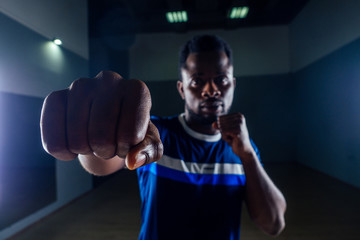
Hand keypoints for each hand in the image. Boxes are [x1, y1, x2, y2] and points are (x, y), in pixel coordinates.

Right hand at [40, 71, 162, 169]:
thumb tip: (132, 161)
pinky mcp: (56, 97)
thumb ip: (149, 152)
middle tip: (109, 144)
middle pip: (101, 138)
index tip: (128, 143)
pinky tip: (72, 146)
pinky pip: (52, 138)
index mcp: (136, 91)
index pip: (131, 134)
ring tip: (94, 140)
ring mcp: (80, 86)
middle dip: (106, 151)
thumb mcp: (148, 143)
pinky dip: (62, 152)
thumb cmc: (131, 131)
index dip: (127, 148)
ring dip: (87, 150)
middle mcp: (109, 80)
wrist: (107, 125)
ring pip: (77, 140)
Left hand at [213, 113, 254, 157]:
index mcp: (238, 115)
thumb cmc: (235, 139)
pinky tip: (233, 140)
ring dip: (224, 135)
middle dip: (223, 131)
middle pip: (221, 122)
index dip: (222, 127)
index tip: (231, 132)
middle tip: (231, 136)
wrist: (244, 150)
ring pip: (221, 128)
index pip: (220, 118)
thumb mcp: (225, 130)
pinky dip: (225, 138)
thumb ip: (218, 125)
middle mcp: (240, 118)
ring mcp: (239, 124)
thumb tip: (213, 124)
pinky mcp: (237, 131)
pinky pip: (223, 132)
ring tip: (232, 138)